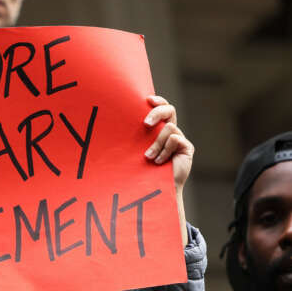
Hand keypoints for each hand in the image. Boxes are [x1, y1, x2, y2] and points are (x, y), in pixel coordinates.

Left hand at [143, 95, 193, 244]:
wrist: (154, 190)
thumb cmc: (138, 171)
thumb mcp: (132, 151)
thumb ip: (129, 138)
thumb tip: (104, 124)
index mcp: (157, 129)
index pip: (161, 107)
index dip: (158, 101)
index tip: (147, 99)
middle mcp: (170, 131)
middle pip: (169, 109)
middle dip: (157, 113)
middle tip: (145, 124)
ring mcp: (180, 140)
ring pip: (168, 129)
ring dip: (156, 144)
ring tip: (149, 157)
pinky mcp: (187, 148)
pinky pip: (175, 140)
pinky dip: (164, 151)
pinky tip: (159, 162)